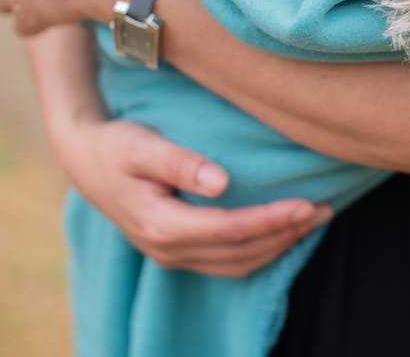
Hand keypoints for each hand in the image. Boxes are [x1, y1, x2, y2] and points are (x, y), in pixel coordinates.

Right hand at [61, 116, 331, 277]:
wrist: (85, 160)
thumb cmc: (115, 145)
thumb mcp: (141, 145)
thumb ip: (180, 162)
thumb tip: (221, 182)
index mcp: (160, 224)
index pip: (229, 230)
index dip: (271, 220)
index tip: (306, 204)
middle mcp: (167, 249)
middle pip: (240, 252)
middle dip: (286, 234)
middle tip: (324, 210)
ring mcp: (171, 255)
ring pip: (237, 264)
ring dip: (279, 245)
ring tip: (315, 219)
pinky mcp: (178, 251)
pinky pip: (228, 262)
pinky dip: (261, 250)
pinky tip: (285, 231)